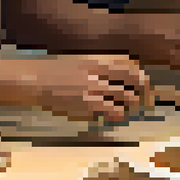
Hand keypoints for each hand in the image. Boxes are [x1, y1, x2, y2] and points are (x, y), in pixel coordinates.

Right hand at [17, 55, 148, 122]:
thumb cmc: (54, 73)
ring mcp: (91, 91)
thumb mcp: (77, 65)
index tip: (145, 85)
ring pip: (123, 100)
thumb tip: (116, 77)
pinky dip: (116, 115)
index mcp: (95, 64)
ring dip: (129, 106)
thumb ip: (96, 70)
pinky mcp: (85, 106)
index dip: (140, 78)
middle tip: (141, 101)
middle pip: (129, 85)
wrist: (34, 80)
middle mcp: (96, 76)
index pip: (127, 69)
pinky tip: (113, 116)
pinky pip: (109, 112)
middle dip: (140, 95)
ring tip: (128, 109)